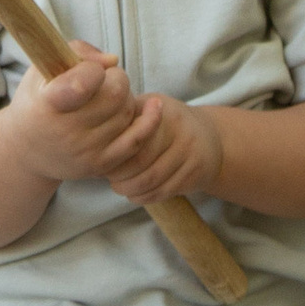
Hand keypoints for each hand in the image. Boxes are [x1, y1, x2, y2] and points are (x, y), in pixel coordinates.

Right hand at [0, 41, 143, 184]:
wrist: (26, 150)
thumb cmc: (37, 99)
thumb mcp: (42, 69)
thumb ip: (76, 52)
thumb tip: (112, 60)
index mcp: (47, 104)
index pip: (83, 83)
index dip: (93, 69)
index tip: (87, 69)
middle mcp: (66, 131)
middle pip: (116, 94)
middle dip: (117, 78)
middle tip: (105, 79)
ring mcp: (85, 150)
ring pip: (128, 112)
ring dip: (126, 97)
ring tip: (109, 95)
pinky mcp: (101, 164)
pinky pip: (137, 140)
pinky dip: (150, 120)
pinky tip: (154, 104)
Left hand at [93, 92, 223, 207]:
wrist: (210, 139)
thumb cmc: (168, 122)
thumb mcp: (150, 107)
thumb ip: (127, 115)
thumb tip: (94, 131)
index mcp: (164, 114)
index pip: (133, 140)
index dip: (115, 154)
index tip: (102, 159)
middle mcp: (180, 133)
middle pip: (141, 163)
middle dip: (119, 175)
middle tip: (108, 177)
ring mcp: (190, 155)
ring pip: (152, 181)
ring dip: (130, 189)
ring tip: (118, 187)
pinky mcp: (195, 176)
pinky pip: (164, 192)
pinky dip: (144, 197)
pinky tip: (134, 194)